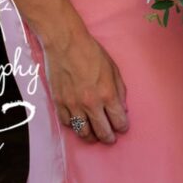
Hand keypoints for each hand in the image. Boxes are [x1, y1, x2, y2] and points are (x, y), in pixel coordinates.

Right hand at [43, 29, 128, 144]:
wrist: (66, 44)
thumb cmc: (92, 53)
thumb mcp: (113, 69)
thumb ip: (119, 90)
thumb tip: (121, 108)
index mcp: (107, 93)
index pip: (118, 120)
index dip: (122, 127)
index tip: (122, 128)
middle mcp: (91, 103)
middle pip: (102, 131)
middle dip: (109, 137)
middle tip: (111, 139)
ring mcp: (73, 105)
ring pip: (83, 132)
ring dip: (91, 137)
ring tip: (95, 136)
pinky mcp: (59, 103)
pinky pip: (68, 123)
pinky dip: (74, 126)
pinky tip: (79, 124)